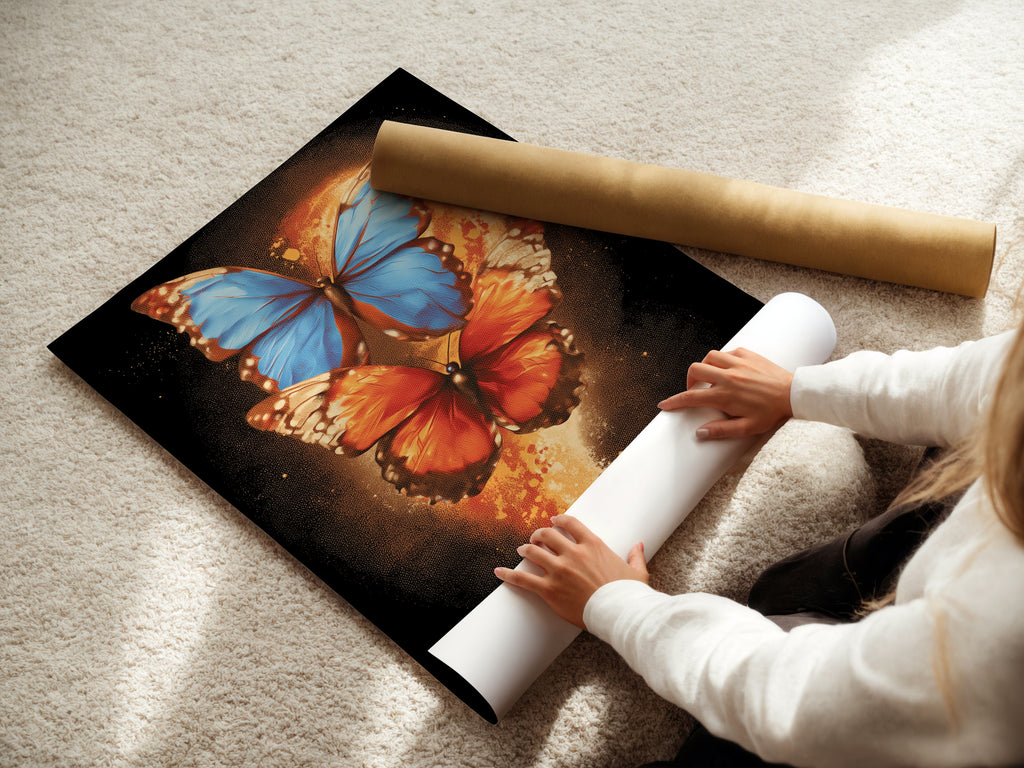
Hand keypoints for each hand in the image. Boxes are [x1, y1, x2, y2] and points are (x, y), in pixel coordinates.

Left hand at [494, 514, 647, 629]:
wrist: (620, 613)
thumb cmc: (628, 594)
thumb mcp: (636, 572)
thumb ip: (635, 556)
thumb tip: (639, 545)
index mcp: (593, 545)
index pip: (570, 524)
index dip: (559, 520)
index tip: (553, 521)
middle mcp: (573, 553)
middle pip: (547, 535)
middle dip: (539, 534)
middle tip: (535, 538)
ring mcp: (559, 571)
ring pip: (533, 552)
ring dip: (526, 549)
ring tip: (521, 550)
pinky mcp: (549, 590)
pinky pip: (523, 579)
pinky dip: (508, 574)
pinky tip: (498, 571)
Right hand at [658, 347, 792, 439]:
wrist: (794, 394)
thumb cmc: (772, 413)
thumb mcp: (747, 428)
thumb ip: (722, 430)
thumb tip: (699, 433)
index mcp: (725, 395)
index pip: (691, 398)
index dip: (674, 402)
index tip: (664, 405)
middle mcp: (728, 376)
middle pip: (695, 370)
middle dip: (689, 380)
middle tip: (694, 390)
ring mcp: (738, 363)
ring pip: (709, 357)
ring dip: (705, 367)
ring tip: (710, 378)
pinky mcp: (748, 354)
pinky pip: (727, 352)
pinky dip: (723, 359)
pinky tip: (728, 369)